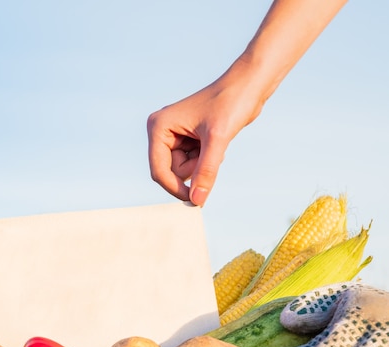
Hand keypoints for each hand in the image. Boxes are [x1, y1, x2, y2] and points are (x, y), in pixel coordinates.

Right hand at [146, 73, 262, 205]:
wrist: (248, 86)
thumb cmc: (231, 103)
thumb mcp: (218, 140)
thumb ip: (206, 171)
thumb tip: (196, 201)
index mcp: (159, 126)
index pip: (159, 170)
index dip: (175, 188)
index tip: (196, 201)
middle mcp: (161, 130)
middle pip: (170, 172)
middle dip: (193, 169)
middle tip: (212, 152)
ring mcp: (173, 135)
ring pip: (182, 169)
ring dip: (200, 164)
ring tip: (215, 144)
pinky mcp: (185, 138)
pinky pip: (191, 162)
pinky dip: (205, 159)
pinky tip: (215, 142)